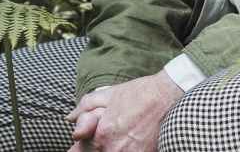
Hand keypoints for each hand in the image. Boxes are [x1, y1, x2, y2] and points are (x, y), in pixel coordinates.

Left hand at [66, 70, 182, 151]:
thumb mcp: (109, 94)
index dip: (81, 145)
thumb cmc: (140, 93)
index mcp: (102, 133)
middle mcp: (114, 149)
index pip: (79, 151)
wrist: (170, 95)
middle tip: (110, 132)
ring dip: (110, 149)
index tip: (86, 139)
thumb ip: (85, 107)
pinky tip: (132, 141)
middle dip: (95, 147)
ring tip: (123, 135)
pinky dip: (127, 150)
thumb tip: (70, 118)